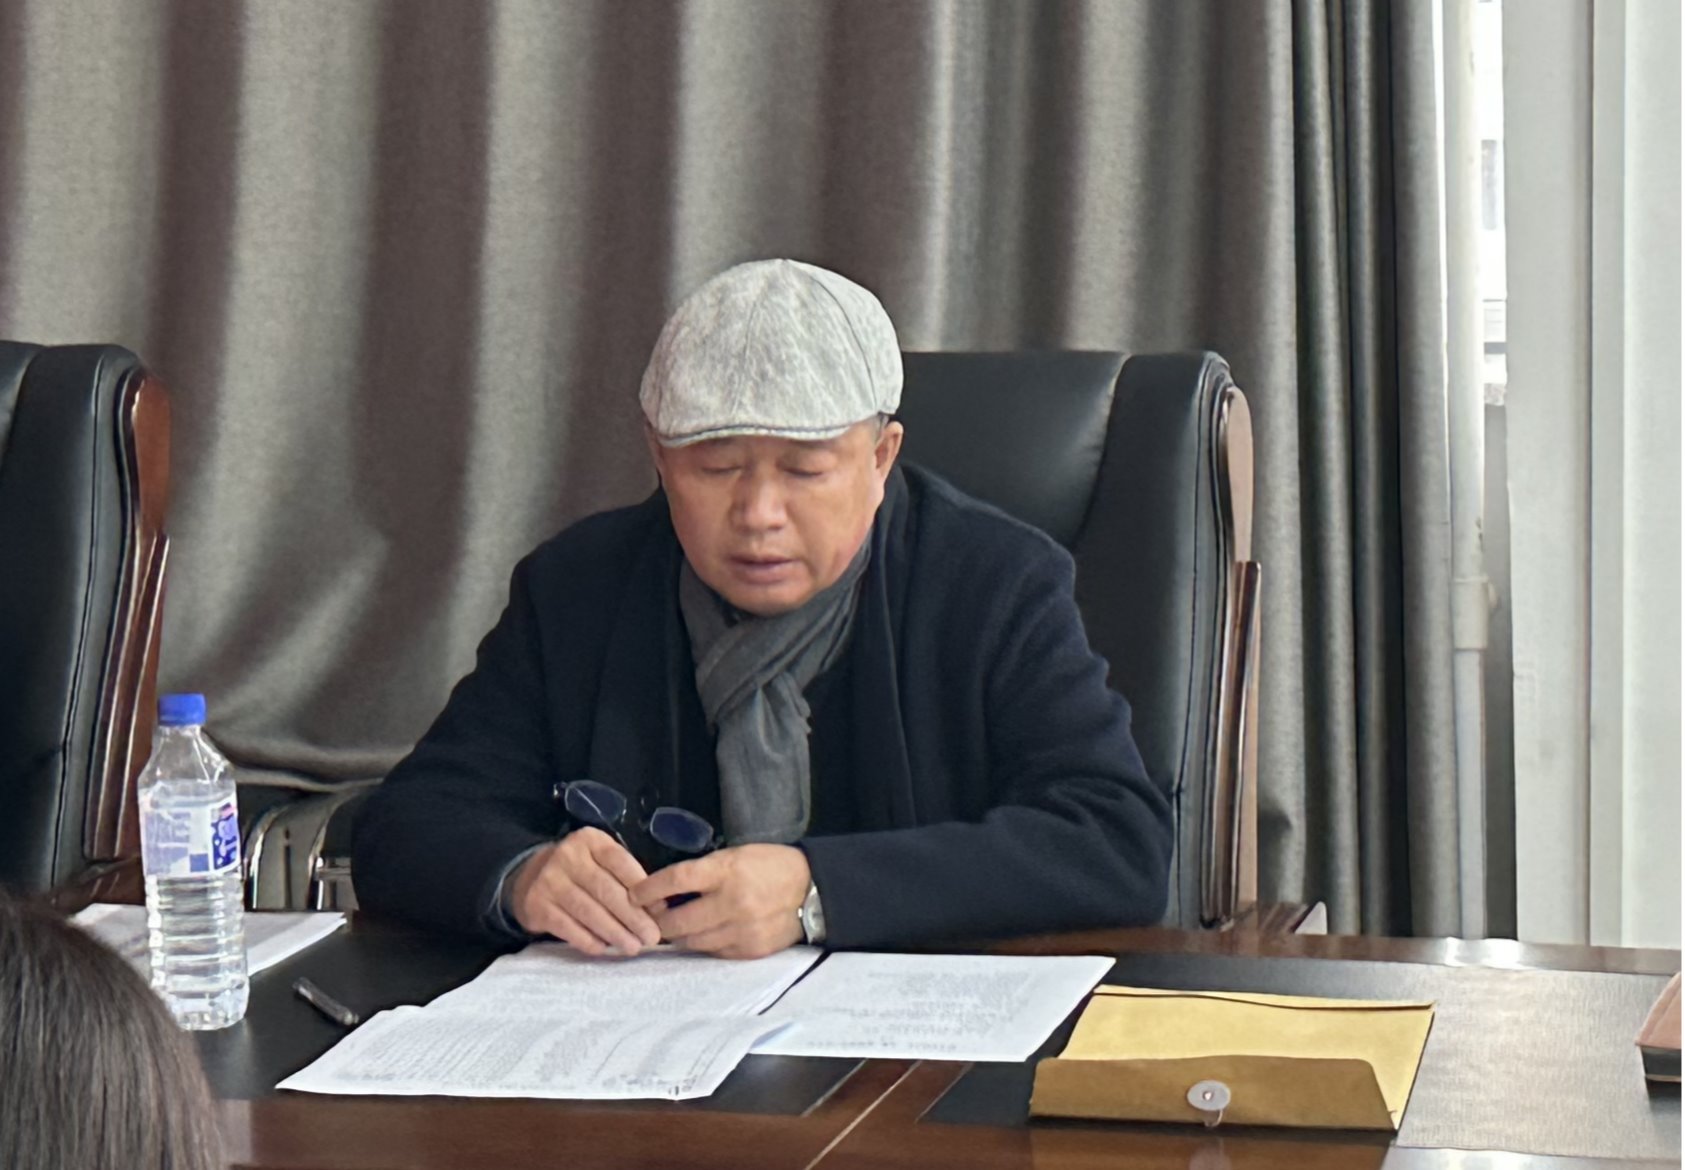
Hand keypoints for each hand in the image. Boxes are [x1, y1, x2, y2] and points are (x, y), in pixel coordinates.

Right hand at [508, 828, 662, 956]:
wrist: (530, 878)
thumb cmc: (581, 872)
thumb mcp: (601, 862)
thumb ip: (627, 879)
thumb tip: (658, 909)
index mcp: (590, 840)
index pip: (620, 862)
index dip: (642, 887)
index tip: (660, 910)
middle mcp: (567, 856)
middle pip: (606, 890)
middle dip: (632, 917)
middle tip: (651, 937)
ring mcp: (549, 881)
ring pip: (589, 911)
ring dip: (614, 933)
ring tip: (633, 947)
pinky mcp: (537, 906)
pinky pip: (569, 928)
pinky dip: (589, 941)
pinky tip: (605, 949)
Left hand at [633, 844, 810, 959]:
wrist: (812, 889)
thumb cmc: (769, 866)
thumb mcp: (736, 856)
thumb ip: (703, 872)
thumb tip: (666, 891)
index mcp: (727, 871)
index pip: (676, 880)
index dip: (649, 889)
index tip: (634, 895)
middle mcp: (732, 902)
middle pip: (676, 921)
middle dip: (657, 921)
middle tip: (650, 918)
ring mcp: (741, 930)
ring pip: (691, 942)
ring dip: (678, 935)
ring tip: (673, 927)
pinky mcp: (749, 951)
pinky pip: (712, 953)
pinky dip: (702, 944)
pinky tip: (702, 935)